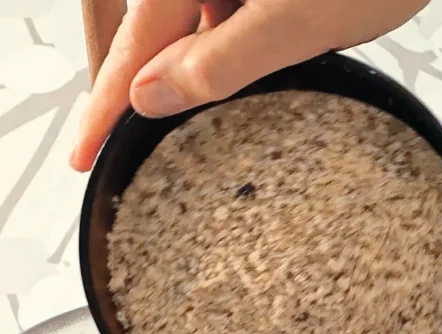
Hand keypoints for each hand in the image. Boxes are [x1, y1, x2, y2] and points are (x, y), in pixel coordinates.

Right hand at [70, 0, 425, 171]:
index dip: (106, 105)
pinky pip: (222, 12)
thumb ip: (219, 63)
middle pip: (148, 28)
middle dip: (136, 84)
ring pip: (186, 21)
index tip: (86, 152)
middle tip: (120, 138)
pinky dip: (221, 46)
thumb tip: (152, 96)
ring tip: (180, 119)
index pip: (133, 46)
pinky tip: (238, 73)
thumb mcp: (296, 24)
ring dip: (185, 67)